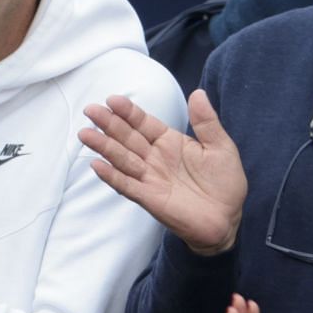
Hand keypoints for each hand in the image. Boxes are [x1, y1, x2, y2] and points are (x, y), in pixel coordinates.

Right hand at [82, 90, 247, 255]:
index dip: (129, 112)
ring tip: (85, 134)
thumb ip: (206, 122)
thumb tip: (198, 92)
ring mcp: (150, 178)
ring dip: (104, 147)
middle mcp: (155, 158)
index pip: (144, 123)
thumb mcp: (221, 147)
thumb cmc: (225, 183)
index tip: (113, 100)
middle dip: (109, 124)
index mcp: (170, 142)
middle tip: (90, 110)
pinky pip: (127, 186)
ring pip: (122, 159)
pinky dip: (112, 177)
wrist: (227, 219)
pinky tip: (97, 166)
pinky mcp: (149, 198)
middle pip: (127, 138)